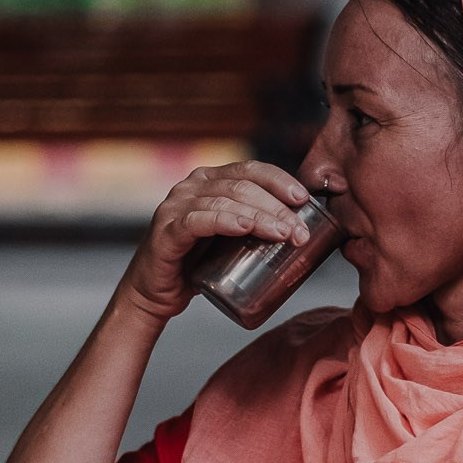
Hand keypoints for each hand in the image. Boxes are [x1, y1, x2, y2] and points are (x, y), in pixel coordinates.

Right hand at [117, 160, 312, 325]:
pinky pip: (197, 221)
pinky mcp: (166, 231)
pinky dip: (224, 221)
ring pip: (225, 202)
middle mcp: (192, 186)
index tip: (304, 199)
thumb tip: (306, 228)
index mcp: (210, 181)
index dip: (279, 180)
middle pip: (242, 186)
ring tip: (284, 235)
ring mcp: (176, 206)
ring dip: (260, 217)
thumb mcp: (232, 238)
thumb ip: (257, 225)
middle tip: (300, 231)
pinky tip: (243, 227)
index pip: (250, 169)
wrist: (157, 292)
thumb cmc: (198, 263)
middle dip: (277, 207)